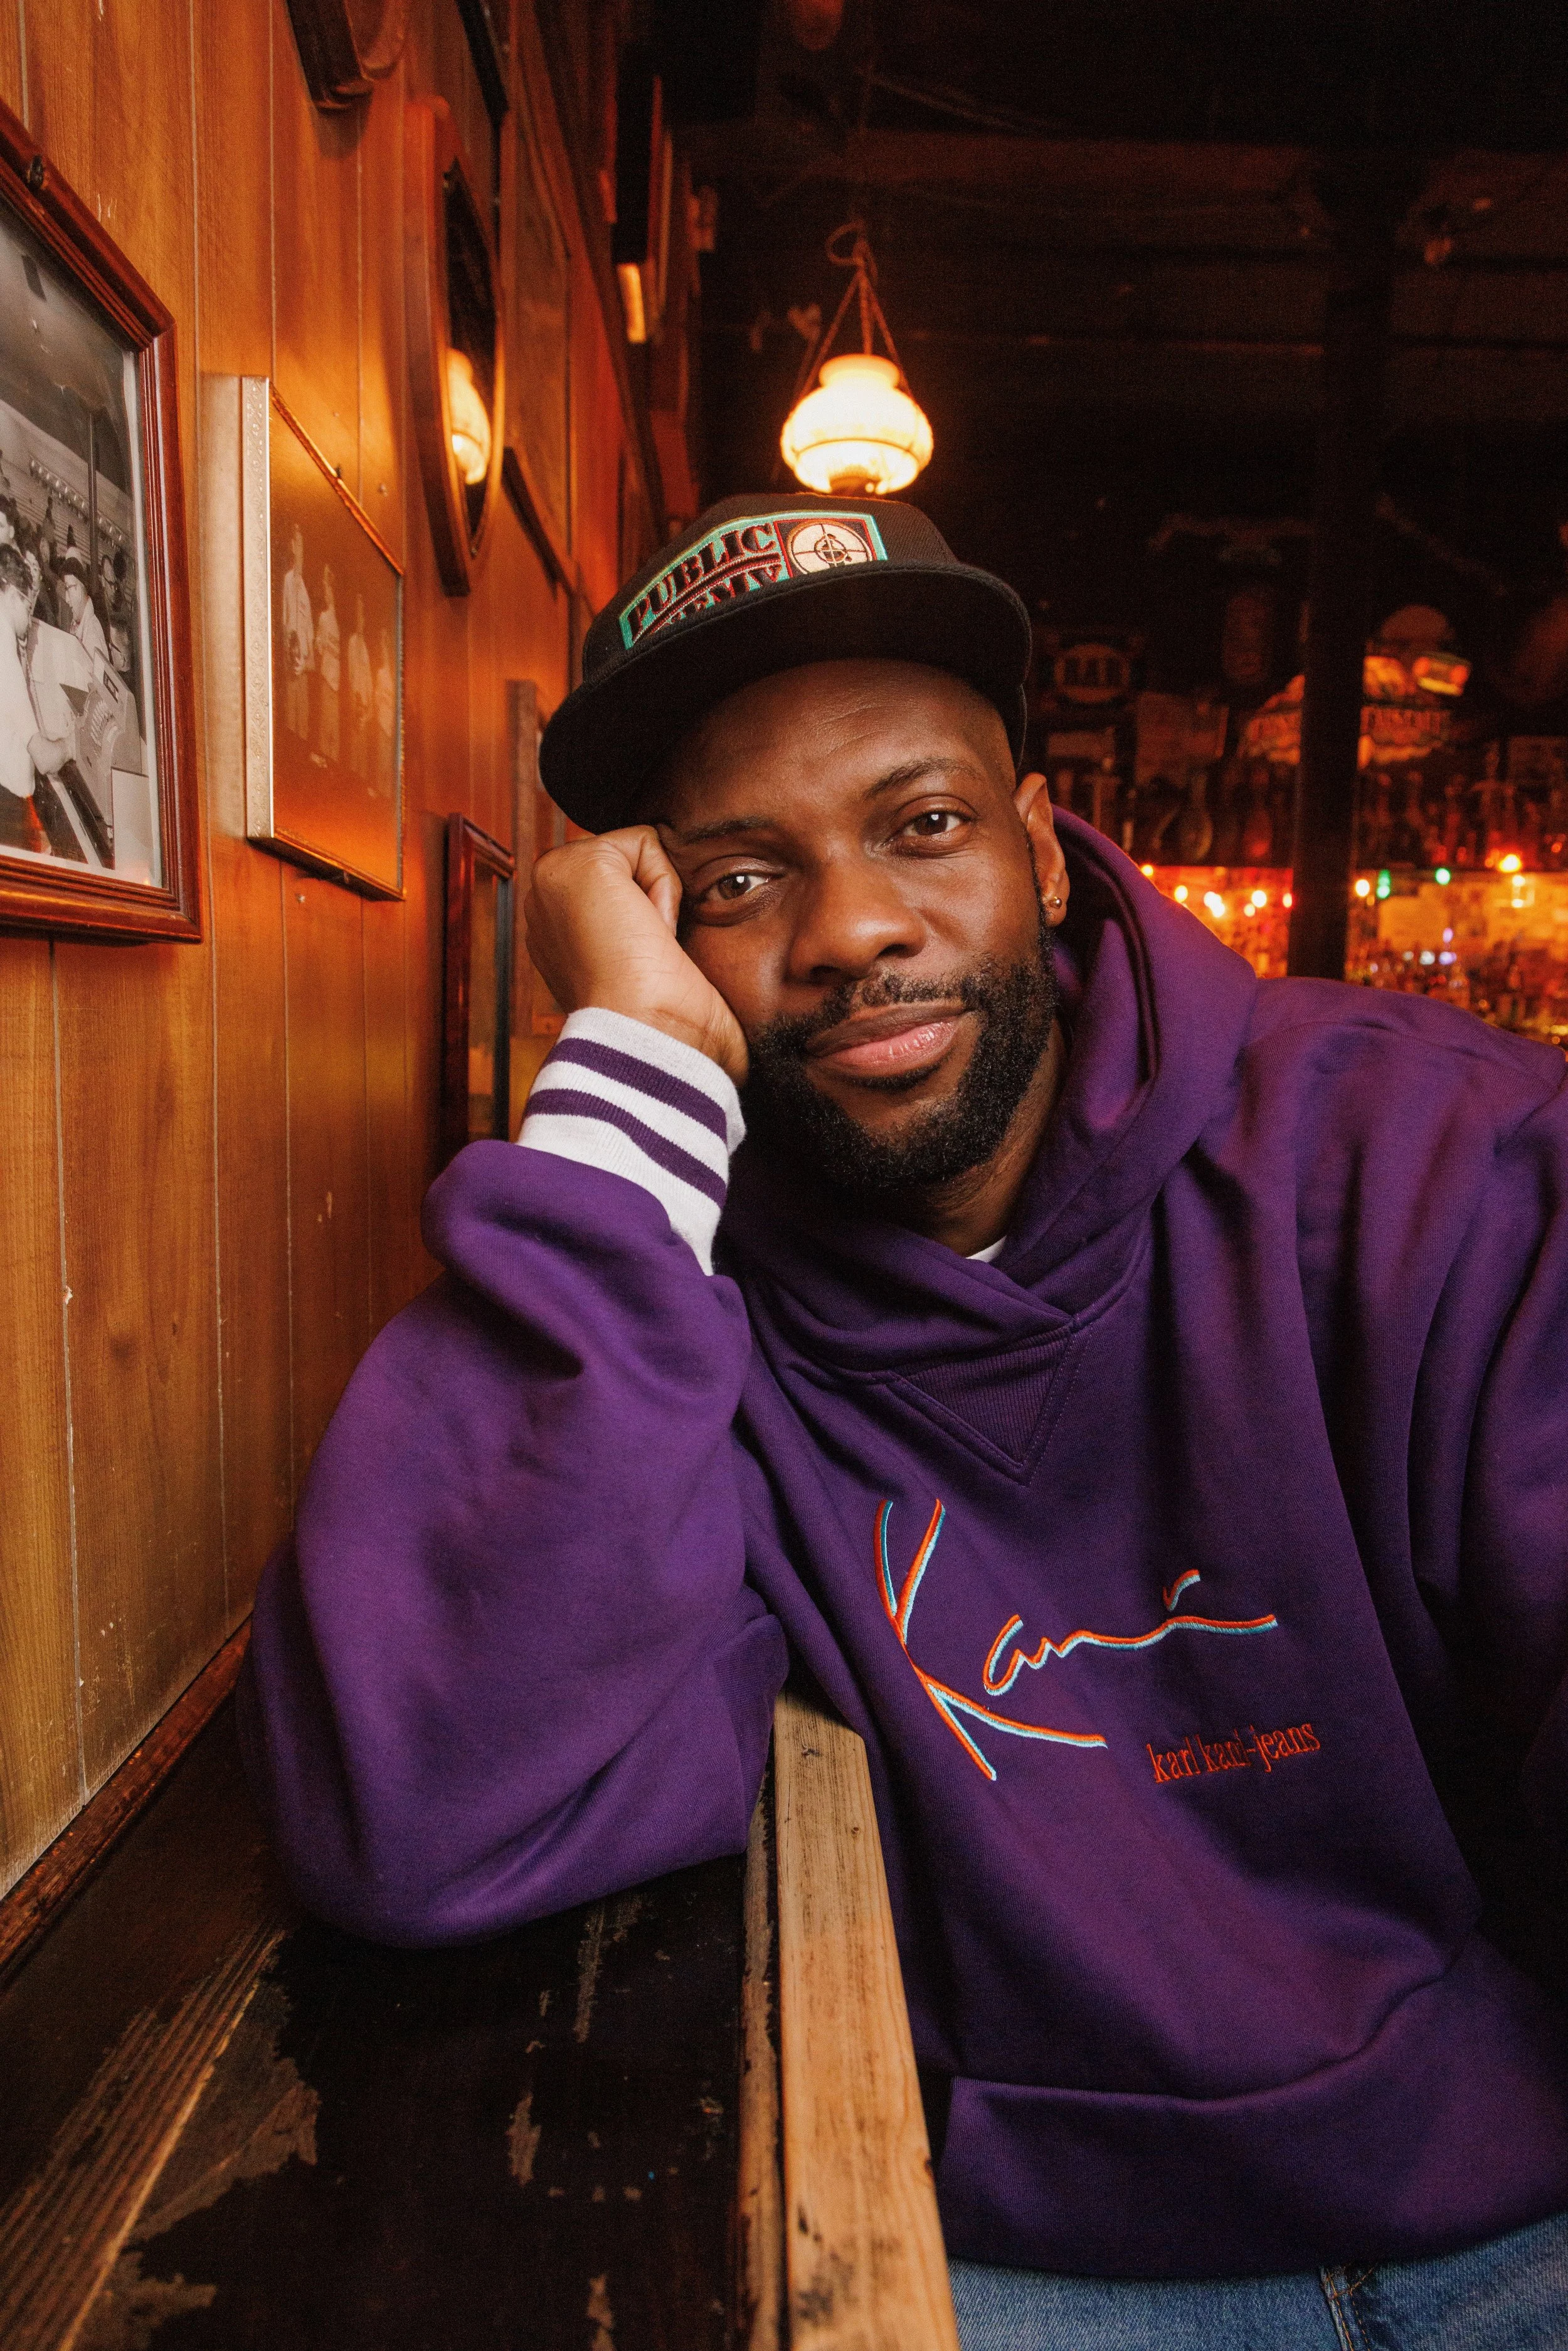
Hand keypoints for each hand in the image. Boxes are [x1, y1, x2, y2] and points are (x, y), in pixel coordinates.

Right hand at [524, 826, 748, 1084]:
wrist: (653, 1039)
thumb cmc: (667, 1025)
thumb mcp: (653, 974)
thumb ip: (649, 935)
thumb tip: (678, 929)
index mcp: (560, 938)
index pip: (619, 889)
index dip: (652, 914)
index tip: (651, 960)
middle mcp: (546, 910)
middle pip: (628, 864)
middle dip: (652, 898)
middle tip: (650, 953)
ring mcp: (551, 884)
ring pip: (637, 852)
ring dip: (658, 894)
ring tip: (648, 944)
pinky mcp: (574, 865)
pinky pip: (645, 842)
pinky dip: (663, 885)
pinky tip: (651, 930)